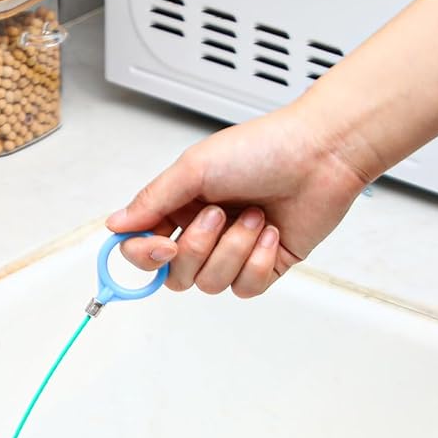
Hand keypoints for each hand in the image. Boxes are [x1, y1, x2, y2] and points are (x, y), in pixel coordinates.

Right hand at [107, 104, 369, 296]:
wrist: (322, 153)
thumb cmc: (263, 149)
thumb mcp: (194, 167)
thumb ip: (151, 201)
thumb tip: (115, 225)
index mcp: (178, 208)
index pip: (142, 249)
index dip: (145, 256)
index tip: (162, 244)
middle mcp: (202, 233)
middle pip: (175, 275)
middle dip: (197, 248)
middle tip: (219, 214)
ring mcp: (232, 253)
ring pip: (209, 283)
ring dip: (233, 250)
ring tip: (254, 216)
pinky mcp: (263, 267)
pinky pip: (244, 288)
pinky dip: (257, 262)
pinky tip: (270, 232)